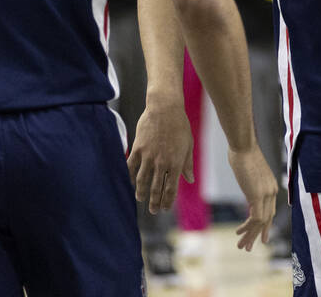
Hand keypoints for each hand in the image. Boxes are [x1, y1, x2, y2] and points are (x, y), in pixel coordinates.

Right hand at [127, 99, 193, 213]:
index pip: (170, 189)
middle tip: (153, 210)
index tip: (165, 208)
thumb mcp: (188, 146)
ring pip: (142, 180)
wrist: (165, 109)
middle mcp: (161, 163)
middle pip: (156, 188)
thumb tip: (190, 180)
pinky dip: (130, 176)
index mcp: (175, 164)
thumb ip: (187, 164)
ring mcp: (148, 157)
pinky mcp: (138, 149)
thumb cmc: (180, 126)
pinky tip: (131, 182)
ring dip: (141, 192)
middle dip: (154, 202)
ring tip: (140, 199)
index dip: (167, 201)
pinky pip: (131, 166)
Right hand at [227, 145, 277, 250]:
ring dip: (250, 235)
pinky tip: (238, 232)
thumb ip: (250, 182)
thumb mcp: (248, 171)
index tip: (258, 234)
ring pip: (261, 222)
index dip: (264, 225)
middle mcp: (272, 191)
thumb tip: (247, 183)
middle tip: (250, 247)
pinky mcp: (257, 196)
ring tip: (242, 247)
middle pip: (267, 219)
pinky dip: (247, 228)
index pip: (270, 211)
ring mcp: (266, 194)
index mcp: (271, 186)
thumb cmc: (242, 153)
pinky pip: (255, 218)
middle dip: (258, 234)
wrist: (243, 145)